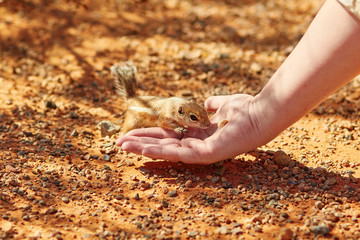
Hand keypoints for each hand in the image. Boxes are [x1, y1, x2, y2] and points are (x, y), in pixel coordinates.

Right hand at [116, 94, 268, 163]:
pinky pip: (179, 155)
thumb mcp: (223, 105)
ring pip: (166, 152)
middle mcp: (197, 145)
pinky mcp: (206, 155)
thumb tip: (206, 103)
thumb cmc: (245, 109)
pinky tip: (141, 148)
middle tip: (119, 143)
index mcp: (198, 135)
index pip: (169, 137)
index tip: (132, 132)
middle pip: (163, 145)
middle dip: (141, 143)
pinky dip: (159, 152)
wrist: (262, 113)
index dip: (150, 135)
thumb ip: (212, 106)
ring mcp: (201, 152)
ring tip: (123, 147)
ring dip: (143, 149)